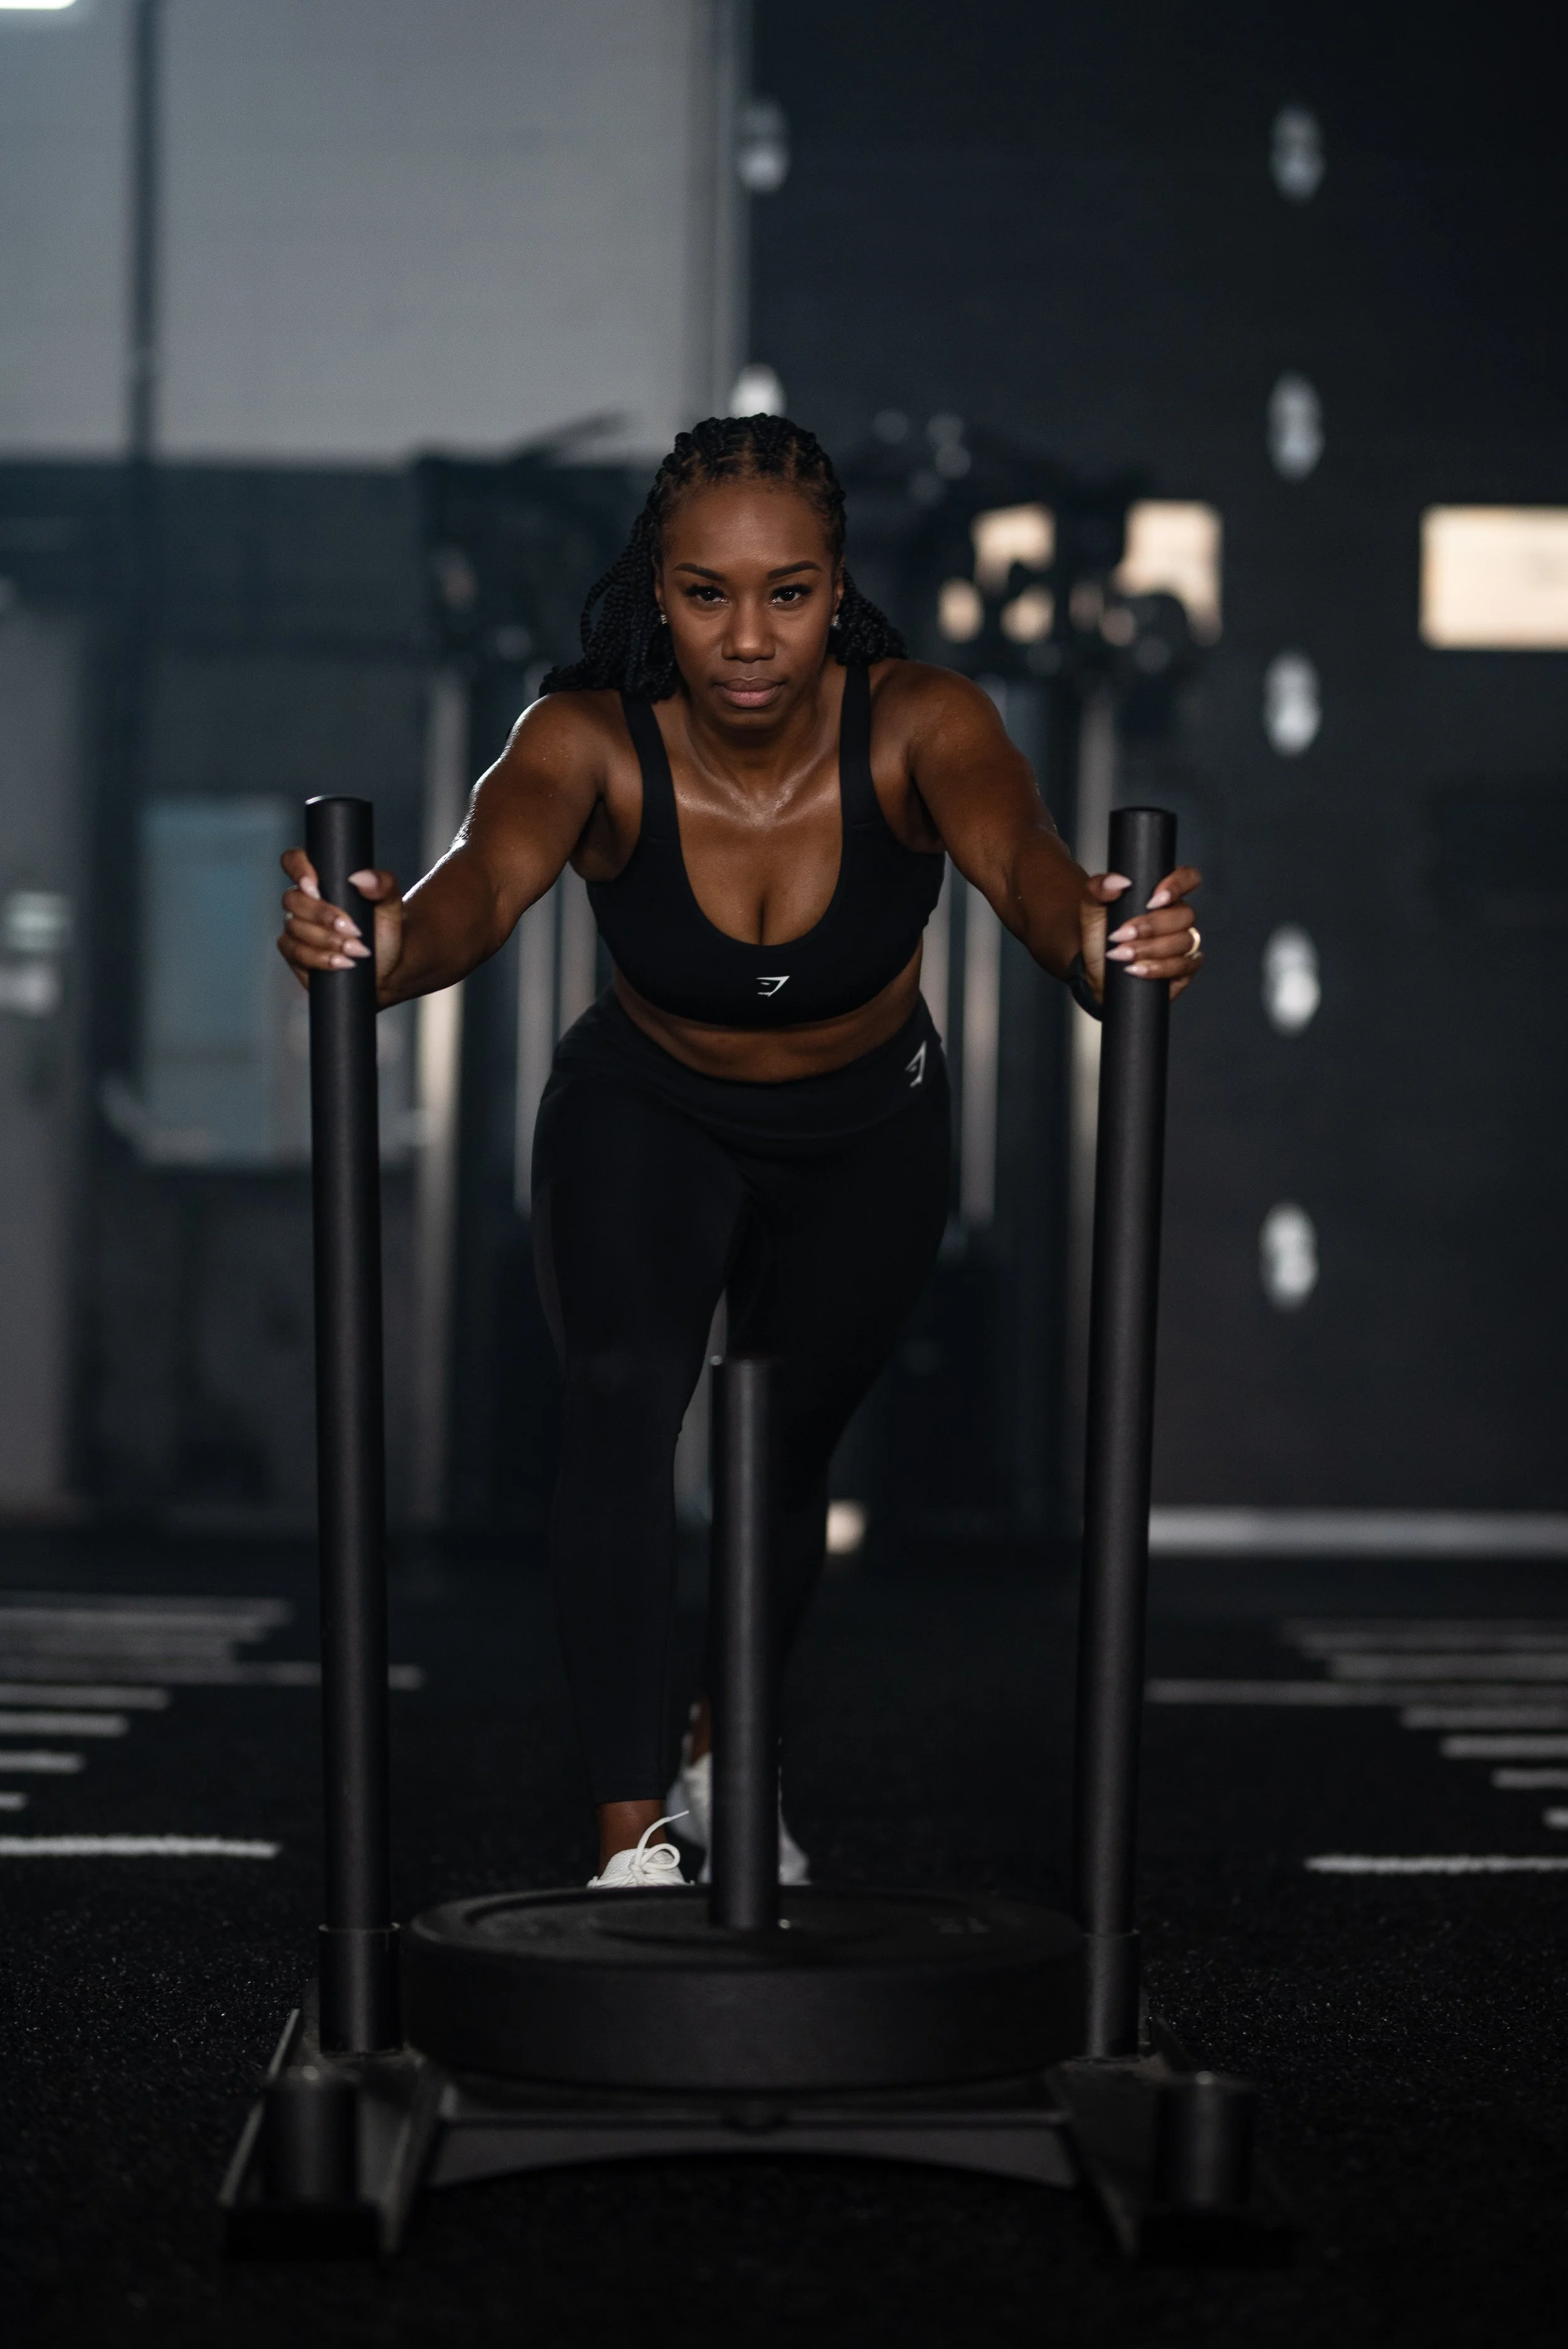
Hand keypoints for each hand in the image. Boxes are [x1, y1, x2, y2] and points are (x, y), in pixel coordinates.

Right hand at [277, 850, 403, 997]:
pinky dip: (320, 959)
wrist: (386, 964)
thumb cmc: (382, 929)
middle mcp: (303, 902)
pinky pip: (295, 953)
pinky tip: (342, 962)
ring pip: (295, 928)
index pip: (294, 861)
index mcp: (321, 881)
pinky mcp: (295, 954)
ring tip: (355, 949)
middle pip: (293, 899)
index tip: (316, 886)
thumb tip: (359, 877)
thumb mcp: (390, 905)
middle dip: (323, 915)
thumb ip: (383, 884)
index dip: (298, 869)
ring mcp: (295, 928)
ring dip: (326, 940)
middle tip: (353, 929)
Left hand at [1079, 864, 1203, 1001]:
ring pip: (1185, 941)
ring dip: (1151, 949)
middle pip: (1185, 915)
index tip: (1153, 900)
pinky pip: (1186, 966)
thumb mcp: (1092, 907)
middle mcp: (1179, 917)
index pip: (1188, 878)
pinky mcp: (1184, 969)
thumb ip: (1099, 888)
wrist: (1095, 968)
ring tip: (1122, 954)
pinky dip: (1160, 968)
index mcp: (1164, 895)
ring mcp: (1185, 943)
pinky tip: (1136, 970)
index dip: (1178, 885)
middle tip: (1121, 935)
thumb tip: (1119, 882)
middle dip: (1152, 926)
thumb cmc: (1100, 934)